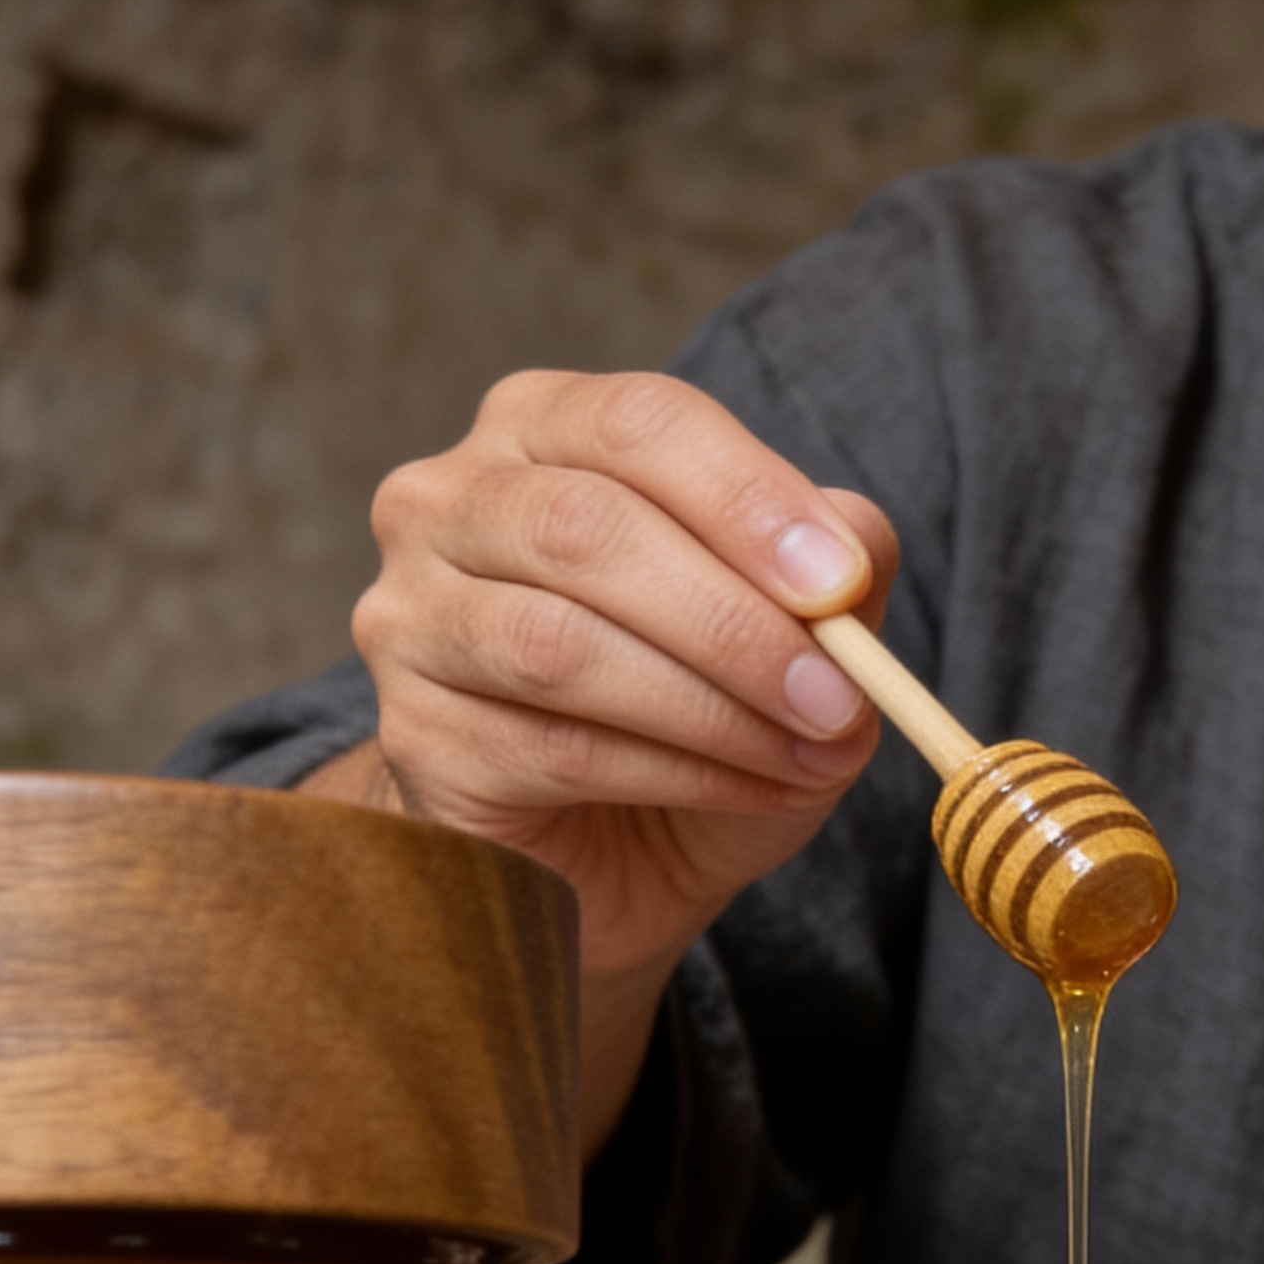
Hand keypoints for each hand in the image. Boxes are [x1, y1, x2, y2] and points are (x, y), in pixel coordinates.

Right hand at [345, 370, 900, 983]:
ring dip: (712, 708)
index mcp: (542, 425)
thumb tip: (851, 553)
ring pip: (560, 646)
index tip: (841, 581)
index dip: (745, 496)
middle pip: (587, 529)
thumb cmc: (703, 699)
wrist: (614, 843)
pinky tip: (752, 790)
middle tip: (841, 697)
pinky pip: (553, 750)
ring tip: (812, 752)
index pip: (637, 420)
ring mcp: (411, 615)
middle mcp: (449, 500)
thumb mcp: (794, 619)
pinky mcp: (414, 732)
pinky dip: (677, 773)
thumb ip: (833, 564)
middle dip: (733, 619)